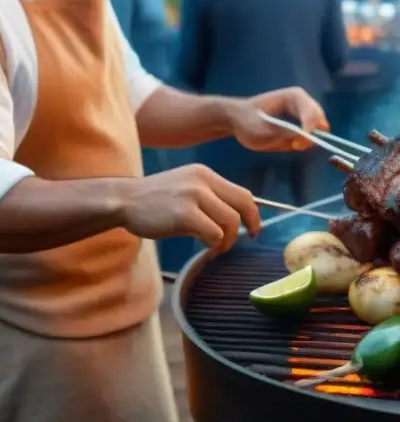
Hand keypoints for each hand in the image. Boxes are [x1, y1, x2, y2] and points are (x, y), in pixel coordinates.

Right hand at [119, 164, 260, 252]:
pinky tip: (206, 247)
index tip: (252, 228)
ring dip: (228, 239)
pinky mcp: (183, 213)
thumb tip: (236, 218)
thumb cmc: (155, 200)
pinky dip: (214, 243)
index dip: (253, 213)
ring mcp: (193, 195)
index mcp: (205, 174)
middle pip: (243, 204)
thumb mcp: (186, 188)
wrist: (123, 200)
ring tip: (217, 246)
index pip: (243, 193)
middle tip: (242, 240)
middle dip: (249, 225)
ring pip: (230, 220)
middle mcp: (203, 181)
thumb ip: (209, 197)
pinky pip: (213, 232)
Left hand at [229, 87, 327, 151]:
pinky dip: (303, 142)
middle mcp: (304, 102)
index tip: (297, 146)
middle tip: (294, 147)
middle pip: (320, 120)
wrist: (237, 120)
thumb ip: (283, 132)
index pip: (312, 113)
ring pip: (319, 129)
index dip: (310, 130)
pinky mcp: (303, 123)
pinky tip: (289, 143)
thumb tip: (304, 137)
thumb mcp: (261, 130)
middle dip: (311, 135)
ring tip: (289, 145)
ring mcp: (305, 112)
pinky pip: (312, 135)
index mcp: (294, 97)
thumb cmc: (246, 121)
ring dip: (307, 140)